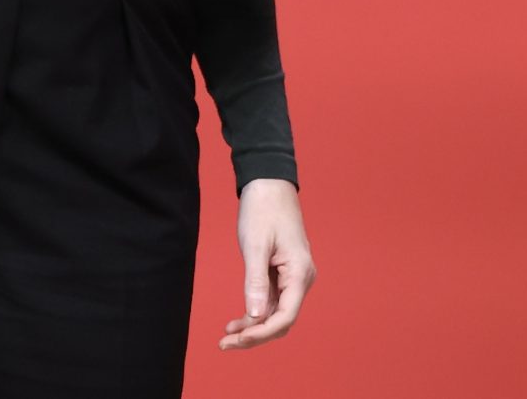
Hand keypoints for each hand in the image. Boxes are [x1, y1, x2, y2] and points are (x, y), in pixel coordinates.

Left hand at [221, 177, 315, 349]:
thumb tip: (255, 317)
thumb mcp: (255, 245)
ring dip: (252, 327)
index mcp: (299, 273)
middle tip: (224, 344)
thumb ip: (255, 283)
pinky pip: (272, 301)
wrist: (269, 182)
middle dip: (255, 336)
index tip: (236, 341)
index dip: (260, 334)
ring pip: (275, 314)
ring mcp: (293, 276)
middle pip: (281, 320)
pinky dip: (255, 313)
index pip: (284, 317)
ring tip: (226, 336)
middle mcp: (301, 278)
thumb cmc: (263, 209)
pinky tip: (236, 321)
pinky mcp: (283, 273)